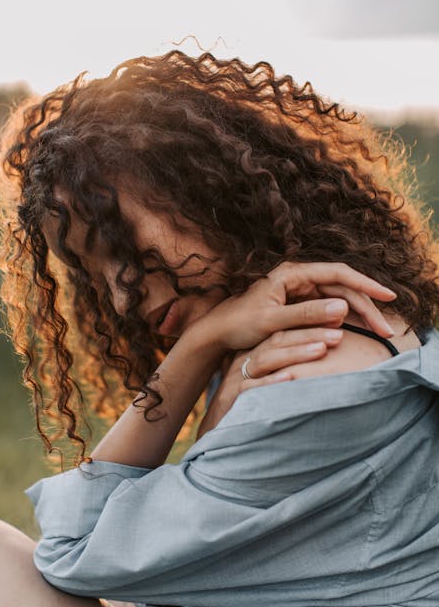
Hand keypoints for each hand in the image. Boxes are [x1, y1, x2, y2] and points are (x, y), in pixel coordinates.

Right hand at [196, 325, 343, 437]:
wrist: (218, 432)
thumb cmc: (252, 408)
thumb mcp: (271, 384)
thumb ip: (292, 371)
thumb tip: (328, 362)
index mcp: (257, 353)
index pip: (284, 333)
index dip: (310, 328)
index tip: (339, 326)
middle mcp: (246, 361)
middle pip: (278, 341)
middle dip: (309, 336)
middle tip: (338, 335)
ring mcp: (237, 378)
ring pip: (266, 359)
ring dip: (295, 354)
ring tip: (321, 350)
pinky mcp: (231, 397)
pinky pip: (252, 387)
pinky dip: (271, 382)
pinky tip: (290, 378)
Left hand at [197, 261, 395, 352]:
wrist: (217, 332)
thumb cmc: (239, 323)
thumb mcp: (272, 320)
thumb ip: (306, 314)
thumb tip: (343, 309)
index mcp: (292, 274)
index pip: (338, 274)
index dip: (365, 284)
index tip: (387, 297)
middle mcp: (298, 278)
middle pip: (342, 288)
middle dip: (366, 306)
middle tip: (386, 328)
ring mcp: (299, 291)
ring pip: (338, 299)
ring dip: (359, 314)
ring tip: (379, 331)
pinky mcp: (298, 304)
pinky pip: (328, 309)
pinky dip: (344, 320)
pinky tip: (359, 330)